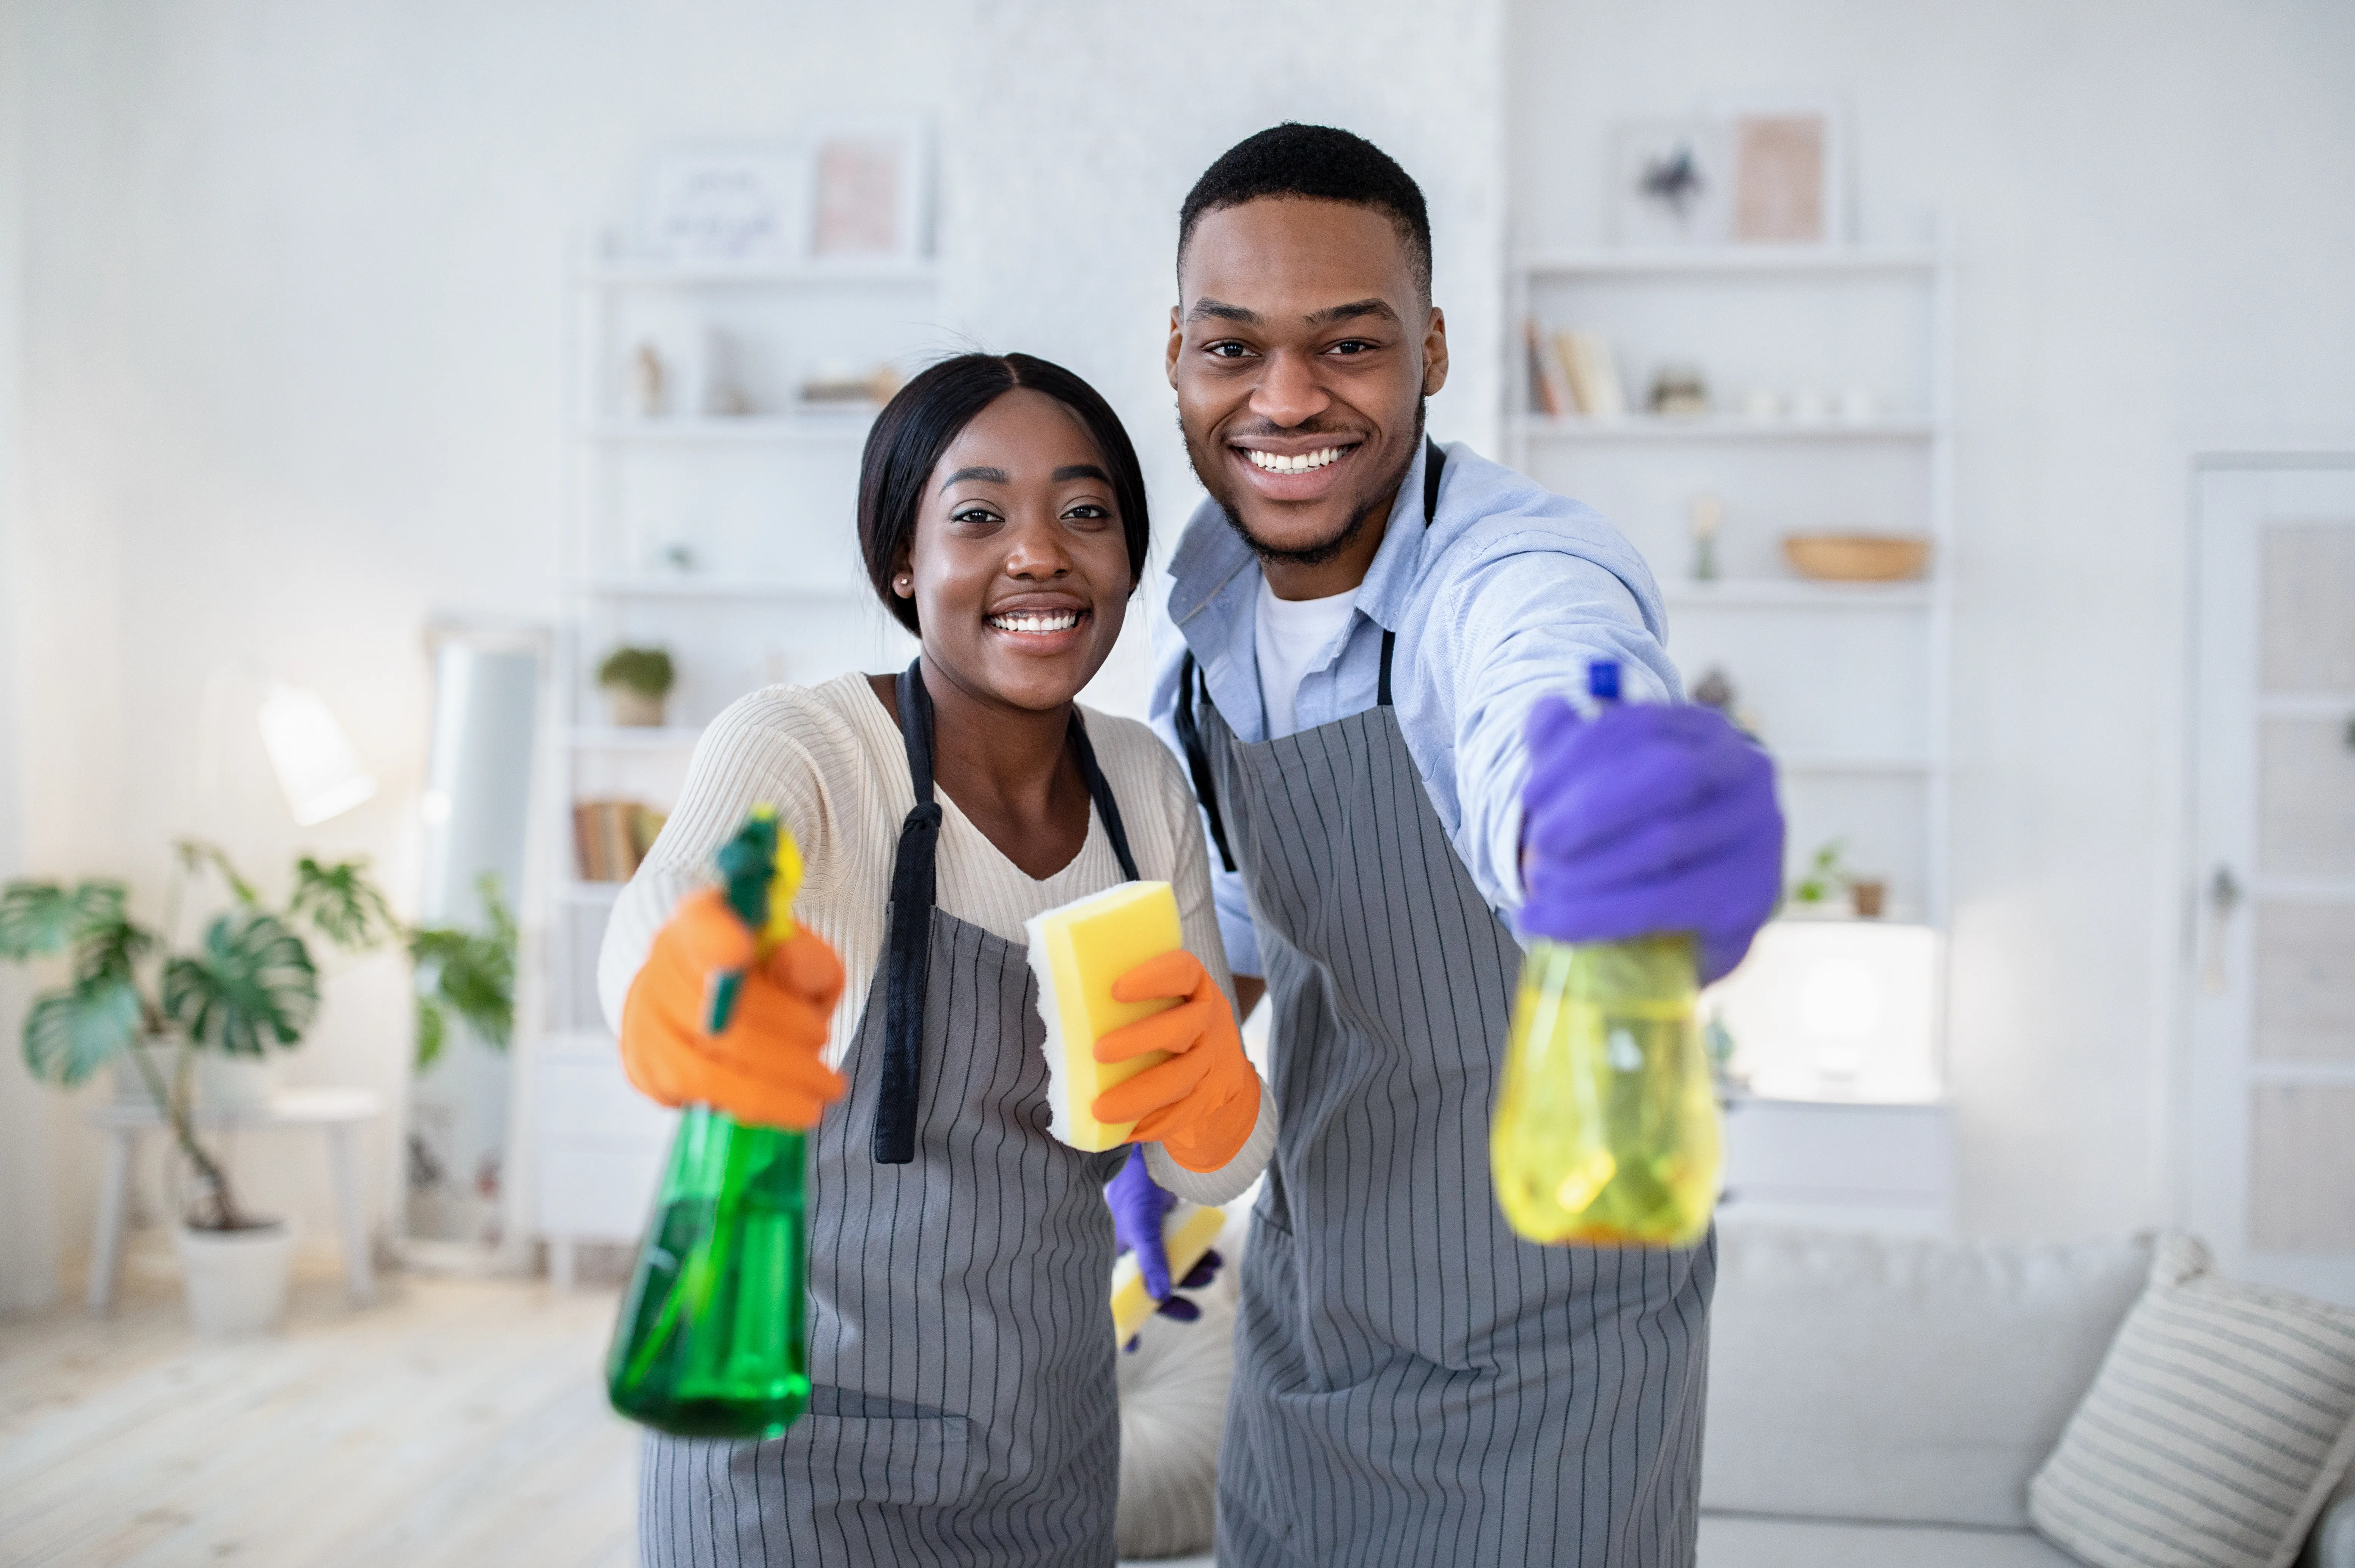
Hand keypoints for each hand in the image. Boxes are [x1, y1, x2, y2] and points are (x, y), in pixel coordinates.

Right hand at [620, 887, 848, 1128]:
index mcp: (706, 919)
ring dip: (767, 1093)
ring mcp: (645, 1013)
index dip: (716, 937)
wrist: (715, 1003)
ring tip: (815, 1104)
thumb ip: (807, 961)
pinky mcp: (643, 1060)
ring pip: (702, 1067)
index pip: (702, 922)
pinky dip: (744, 1104)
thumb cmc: (771, 979)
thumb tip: (790, 965)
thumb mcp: (804, 961)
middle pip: (717, 1015)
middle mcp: (665, 961)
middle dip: (783, 1056)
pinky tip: (782, 1107)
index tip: (740, 947)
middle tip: (831, 1082)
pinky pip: (693, 1094)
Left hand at [1090, 949, 1259, 1172]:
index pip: (1183, 973)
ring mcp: (1210, 1065)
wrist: (1225, 1072)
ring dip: (1139, 1096)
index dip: (1153, 979)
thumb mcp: (1171, 1000)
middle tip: (1098, 1051)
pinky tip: (1118, 1132)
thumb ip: (1132, 996)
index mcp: (1197, 990)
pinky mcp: (1206, 1102)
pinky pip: (1178, 1116)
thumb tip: (1060, 987)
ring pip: (1180, 1080)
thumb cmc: (1175, 1022)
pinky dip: (1147, 1125)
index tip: (1115, 989)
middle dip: (1141, 1040)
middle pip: (1182, 1029)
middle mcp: (1209, 1024)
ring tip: (1099, 1110)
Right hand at [1104, 1144, 1222, 1350]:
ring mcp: (1149, 1236)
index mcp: (1113, 1254)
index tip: (1133, 1348)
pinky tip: (1213, 1256)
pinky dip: (1198, 1256)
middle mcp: (1129, 1248)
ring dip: (1192, 1275)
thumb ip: (1150, 1259)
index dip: (1122, 1321)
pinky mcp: (1168, 1223)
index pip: (1114, 1296)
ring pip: (1170, 1268)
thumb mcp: (1142, 1226)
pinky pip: (1183, 1248)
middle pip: (1149, 1287)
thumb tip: (1159, 1297)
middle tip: (1195, 1314)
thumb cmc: (1138, 1186)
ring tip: (1214, 1271)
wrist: (1154, 1149)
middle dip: (1172, 1301)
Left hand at [1520, 699, 1783, 983]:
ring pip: (1661, 841)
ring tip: (1536, 885)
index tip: (1528, 796)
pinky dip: (1594, 914)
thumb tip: (1546, 711)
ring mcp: (1758, 834)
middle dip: (1590, 807)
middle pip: (1664, 773)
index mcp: (1708, 733)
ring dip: (1585, 864)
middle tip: (1539, 841)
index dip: (1576, 755)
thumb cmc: (1645, 837)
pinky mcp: (1750, 896)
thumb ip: (1572, 746)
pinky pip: (1662, 902)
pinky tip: (1545, 923)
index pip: (1640, 725)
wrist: (1696, 919)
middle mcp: (1747, 773)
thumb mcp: (1605, 784)